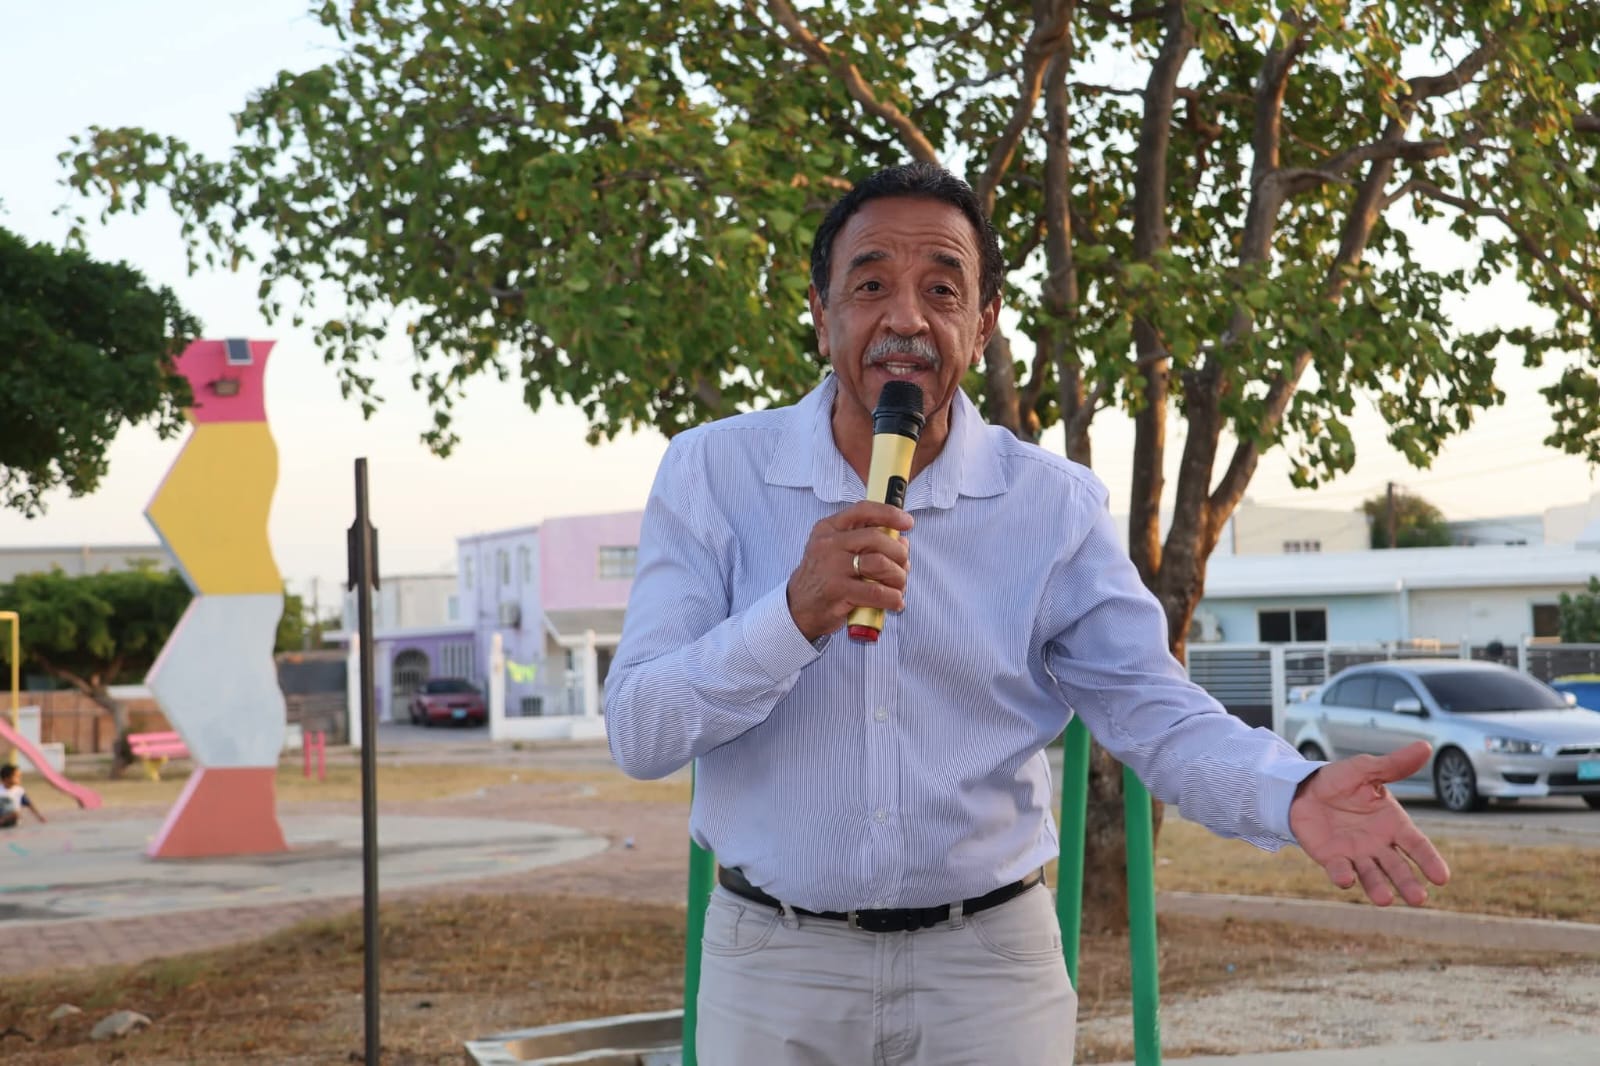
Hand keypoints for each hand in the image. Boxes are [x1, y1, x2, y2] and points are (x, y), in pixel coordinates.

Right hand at [786, 501, 912, 642]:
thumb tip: (902, 542)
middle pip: (876, 538)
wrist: (798, 608)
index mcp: (828, 529)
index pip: (862, 511)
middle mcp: (828, 544)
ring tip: (899, 586)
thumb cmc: (824, 578)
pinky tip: (895, 602)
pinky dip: (893, 598)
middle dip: (899, 553)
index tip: (908, 522)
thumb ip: (865, 541)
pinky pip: (876, 592)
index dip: (889, 514)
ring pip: (880, 564)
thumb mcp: (836, 551)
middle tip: (904, 566)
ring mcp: (832, 568)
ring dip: (898, 577)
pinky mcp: (838, 591)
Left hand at [1288, 740, 1449, 906]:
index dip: (1429, 861)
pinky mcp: (1331, 858)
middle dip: (1408, 883)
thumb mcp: (1366, 769)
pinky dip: (1342, 876)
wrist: (1304, 788)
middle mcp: (1378, 844)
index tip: (1442, 878)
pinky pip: (1339, 870)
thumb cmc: (1340, 780)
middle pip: (1398, 867)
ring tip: (1384, 899)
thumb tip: (1426, 747)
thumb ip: (1394, 765)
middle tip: (1418, 899)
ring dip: (1378, 887)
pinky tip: (1346, 880)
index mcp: (1393, 824)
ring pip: (1371, 875)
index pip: (1417, 845)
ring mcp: (1356, 854)